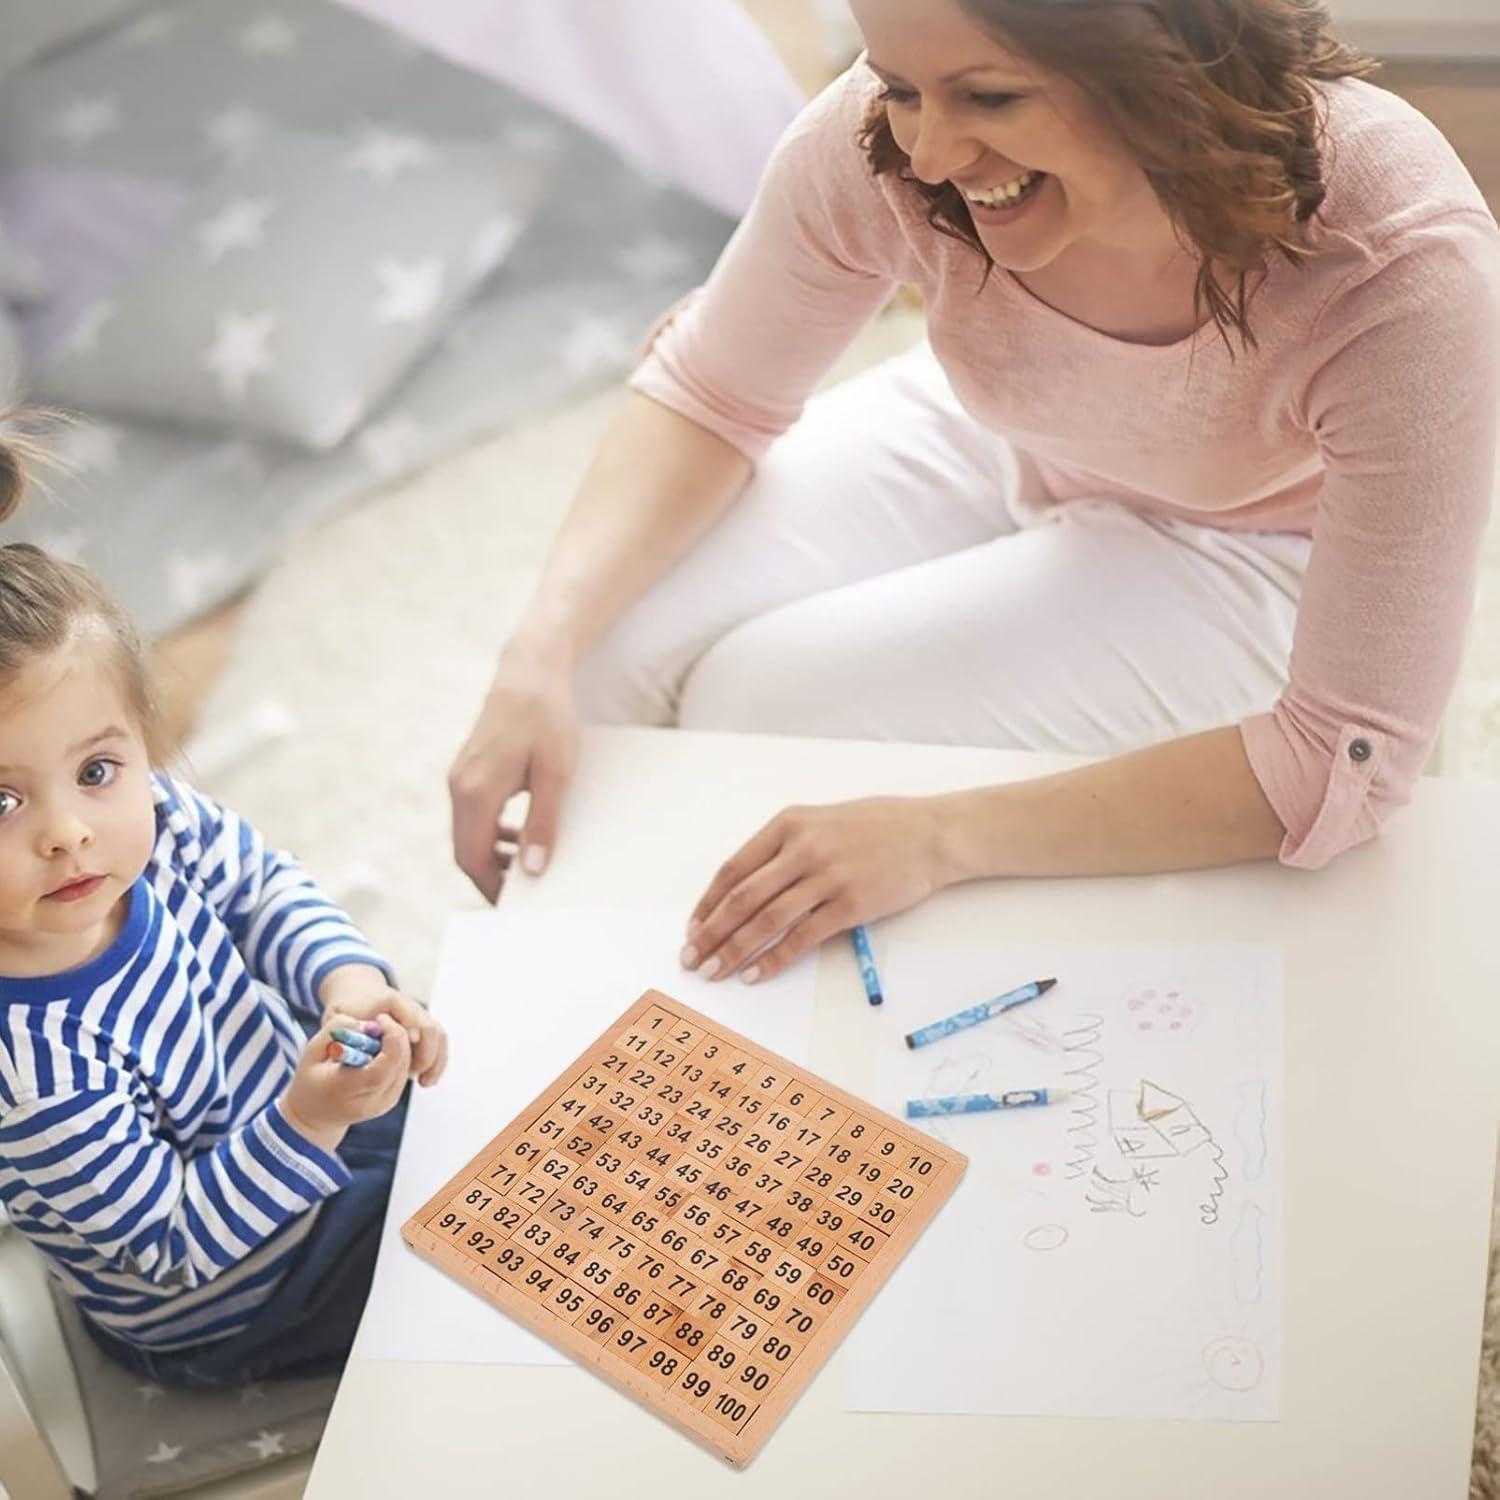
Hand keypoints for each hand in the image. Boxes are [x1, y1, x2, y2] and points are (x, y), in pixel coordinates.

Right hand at [281, 1011, 411, 1152]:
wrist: (315, 1116)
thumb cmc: (311, 1080)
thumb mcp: (311, 1052)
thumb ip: (335, 1031)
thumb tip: (368, 1023)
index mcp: (349, 1091)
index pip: (384, 1065)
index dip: (391, 1037)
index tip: (379, 1019)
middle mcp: (372, 1101)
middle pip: (401, 1061)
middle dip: (396, 1034)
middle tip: (379, 1022)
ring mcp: (386, 1103)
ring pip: (406, 1063)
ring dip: (397, 1043)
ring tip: (374, 1038)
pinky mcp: (393, 1099)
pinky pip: (404, 1068)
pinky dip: (397, 1053)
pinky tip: (377, 1049)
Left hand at [318, 964, 447, 1086]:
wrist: (359, 996)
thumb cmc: (346, 1010)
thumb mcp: (339, 1016)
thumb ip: (344, 1028)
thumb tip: (358, 1043)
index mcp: (390, 1001)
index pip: (409, 1016)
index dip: (408, 1038)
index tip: (406, 1058)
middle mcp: (410, 1007)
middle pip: (429, 1028)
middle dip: (425, 1055)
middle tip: (414, 1075)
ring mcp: (419, 1016)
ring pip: (438, 1036)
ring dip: (434, 1061)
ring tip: (424, 1082)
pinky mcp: (423, 1029)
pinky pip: (438, 1043)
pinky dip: (436, 1062)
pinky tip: (426, 1080)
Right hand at [448, 642, 577, 903]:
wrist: (530, 671)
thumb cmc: (546, 718)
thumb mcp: (555, 773)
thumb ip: (543, 822)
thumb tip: (534, 868)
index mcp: (476, 792)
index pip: (471, 858)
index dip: (491, 887)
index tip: (516, 905)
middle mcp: (459, 787)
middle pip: (465, 850)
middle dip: (492, 875)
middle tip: (527, 892)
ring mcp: (460, 777)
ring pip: (468, 833)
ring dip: (493, 854)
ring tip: (529, 864)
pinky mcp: (468, 769)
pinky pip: (474, 814)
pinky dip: (492, 832)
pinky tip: (520, 832)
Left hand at [681, 798, 952, 984]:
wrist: (929, 834)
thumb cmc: (876, 827)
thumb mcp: (819, 822)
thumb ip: (782, 849)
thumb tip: (742, 890)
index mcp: (788, 824)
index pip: (733, 869)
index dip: (707, 903)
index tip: (692, 929)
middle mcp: (802, 847)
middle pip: (742, 898)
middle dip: (711, 933)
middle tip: (690, 959)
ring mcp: (827, 876)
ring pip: (767, 920)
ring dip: (734, 950)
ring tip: (714, 972)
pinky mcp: (850, 904)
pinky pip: (802, 937)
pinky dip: (774, 959)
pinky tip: (755, 975)